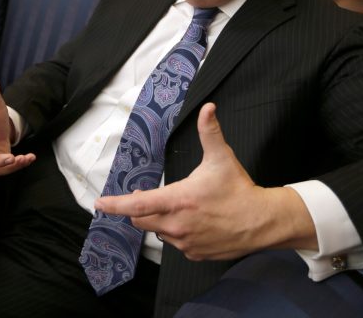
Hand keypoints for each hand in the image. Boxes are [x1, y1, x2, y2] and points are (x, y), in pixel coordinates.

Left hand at [95, 103, 316, 260]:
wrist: (262, 222)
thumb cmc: (239, 190)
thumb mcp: (222, 158)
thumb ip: (210, 132)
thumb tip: (208, 108)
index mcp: (178, 200)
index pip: (137, 204)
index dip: (115, 204)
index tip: (100, 203)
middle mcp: (177, 225)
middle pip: (141, 219)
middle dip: (139, 208)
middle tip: (150, 196)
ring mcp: (185, 242)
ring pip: (158, 232)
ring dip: (159, 220)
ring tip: (181, 208)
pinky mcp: (194, 254)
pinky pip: (175, 243)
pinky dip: (177, 233)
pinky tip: (193, 222)